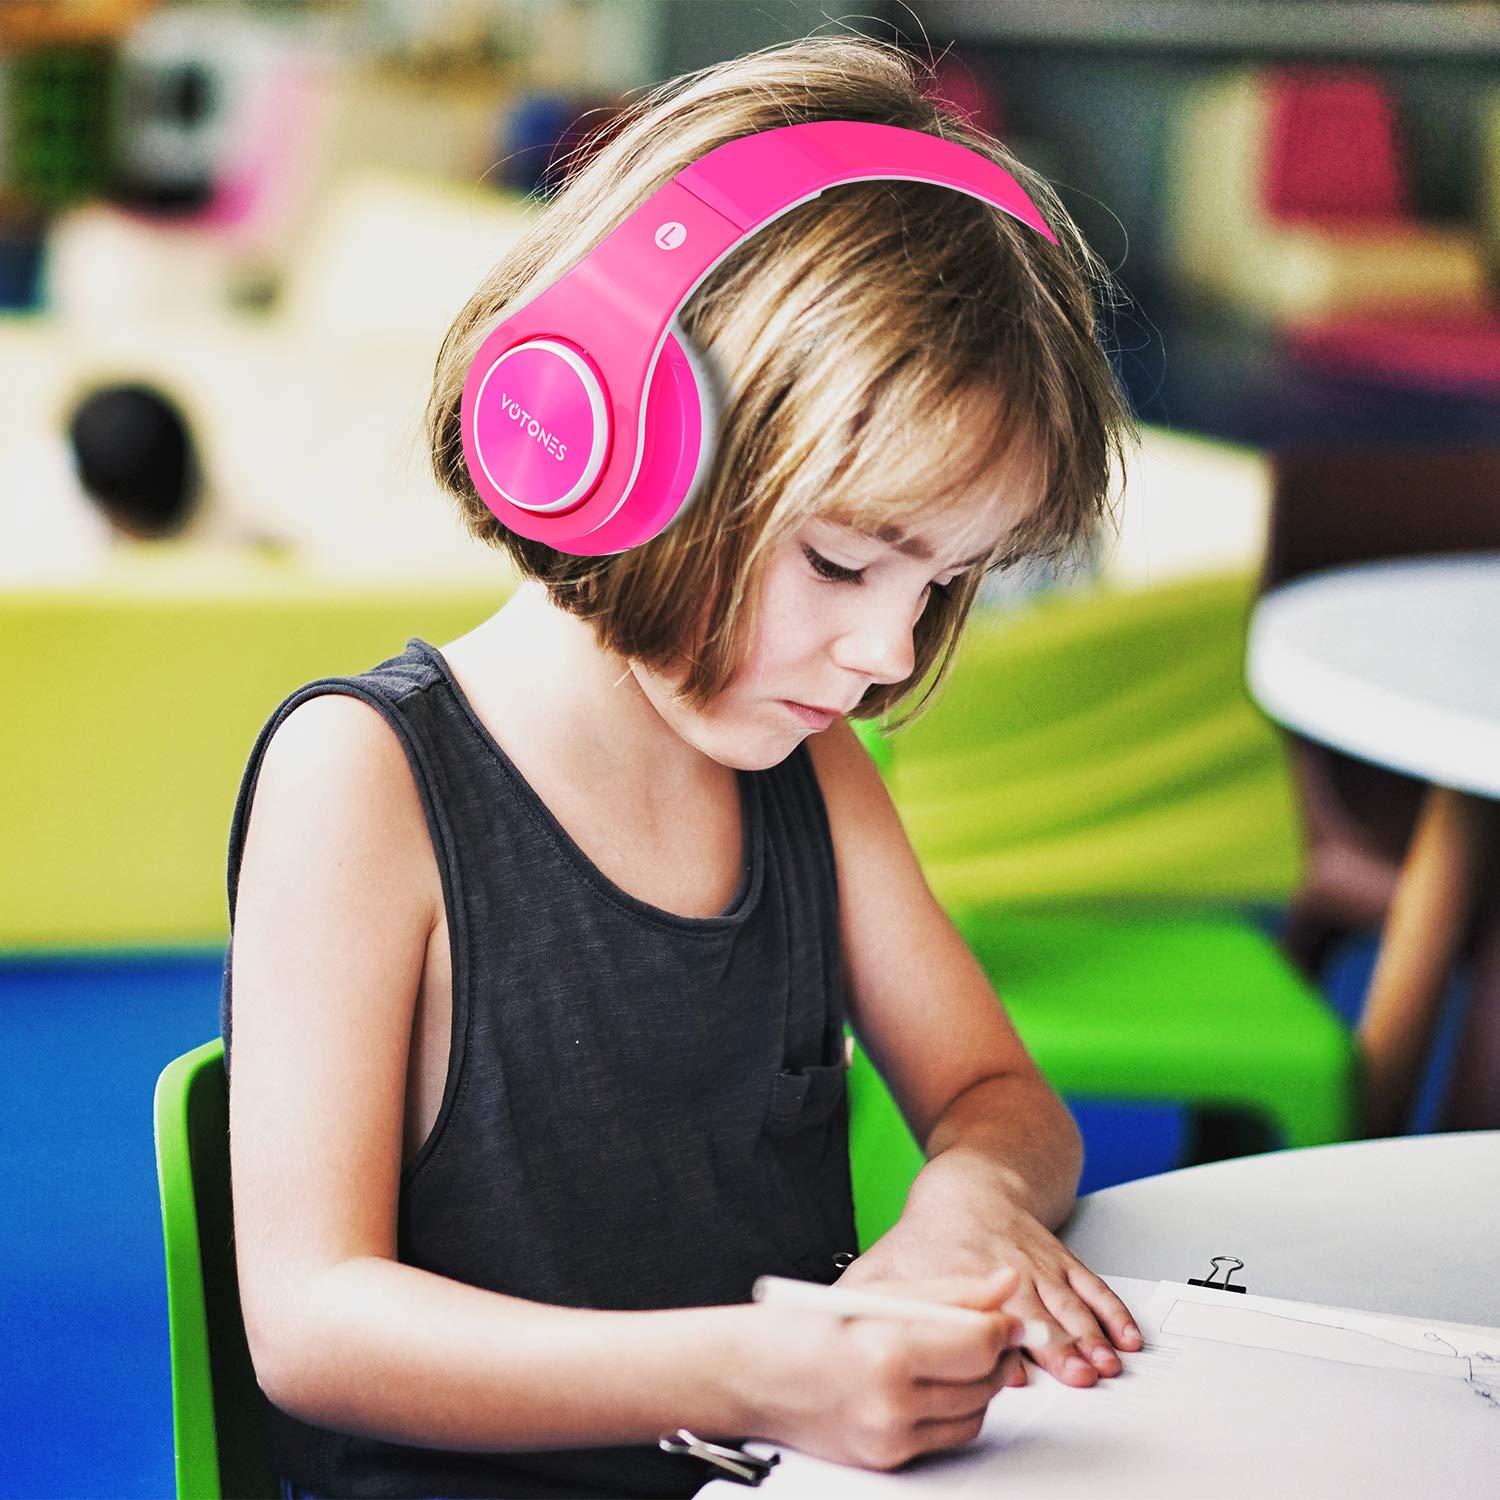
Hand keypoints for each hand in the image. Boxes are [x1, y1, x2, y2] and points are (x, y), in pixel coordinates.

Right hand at [738, 1266, 1032, 1471]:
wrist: (749, 1377)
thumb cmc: (800, 1327)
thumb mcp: (876, 1293)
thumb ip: (949, 1291)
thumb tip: (1004, 1285)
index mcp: (887, 1352)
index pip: (977, 1344)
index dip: (1002, 1326)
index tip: (1008, 1314)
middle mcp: (891, 1404)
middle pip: (982, 1382)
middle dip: (995, 1353)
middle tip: (992, 1329)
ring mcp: (891, 1439)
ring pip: (973, 1414)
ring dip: (978, 1384)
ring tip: (956, 1353)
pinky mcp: (889, 1460)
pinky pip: (947, 1436)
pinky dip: (952, 1410)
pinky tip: (933, 1382)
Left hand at [833, 1198, 1141, 1388]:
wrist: (973, 1182)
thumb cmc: (930, 1232)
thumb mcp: (888, 1262)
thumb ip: (866, 1299)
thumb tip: (829, 1327)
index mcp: (963, 1273)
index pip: (982, 1312)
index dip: (997, 1342)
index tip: (1012, 1370)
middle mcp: (1007, 1270)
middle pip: (1036, 1312)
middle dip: (1058, 1345)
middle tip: (1078, 1374)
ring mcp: (1039, 1266)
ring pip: (1069, 1303)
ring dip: (1089, 1336)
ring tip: (1104, 1363)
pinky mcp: (1062, 1262)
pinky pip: (1093, 1287)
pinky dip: (1112, 1313)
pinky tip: (1125, 1337)